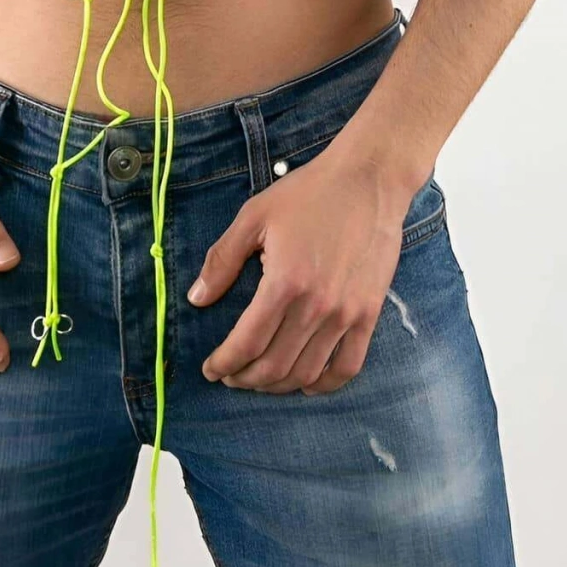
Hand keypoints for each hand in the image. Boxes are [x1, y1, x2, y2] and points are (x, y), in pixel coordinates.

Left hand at [188, 139, 414, 394]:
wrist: (368, 179)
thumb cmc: (310, 193)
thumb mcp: (254, 216)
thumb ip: (222, 259)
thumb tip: (197, 299)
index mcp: (284, 283)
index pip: (247, 343)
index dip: (224, 363)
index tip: (211, 369)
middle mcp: (316, 306)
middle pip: (275, 366)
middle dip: (245, 379)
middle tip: (230, 375)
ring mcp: (347, 314)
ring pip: (307, 372)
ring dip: (278, 386)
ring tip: (261, 378)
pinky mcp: (369, 313)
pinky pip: (348, 366)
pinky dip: (325, 384)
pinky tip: (307, 382)